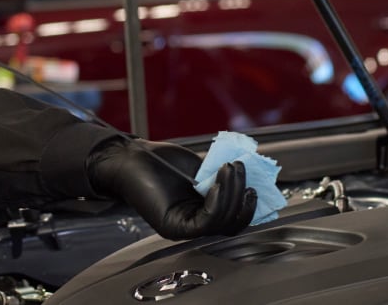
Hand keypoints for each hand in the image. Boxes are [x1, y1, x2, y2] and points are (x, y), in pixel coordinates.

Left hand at [86, 138, 255, 239]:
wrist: (131, 157)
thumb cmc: (162, 162)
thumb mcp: (201, 171)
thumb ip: (221, 180)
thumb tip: (251, 180)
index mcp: (201, 214)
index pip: (233, 220)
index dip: (249, 205)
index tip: (256, 184)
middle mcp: (193, 226)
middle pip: (232, 224)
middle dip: (243, 197)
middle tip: (242, 169)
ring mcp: (183, 229)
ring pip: (221, 223)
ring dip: (232, 193)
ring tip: (231, 167)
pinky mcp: (173, 227)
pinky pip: (206, 220)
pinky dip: (218, 199)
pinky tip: (219, 179)